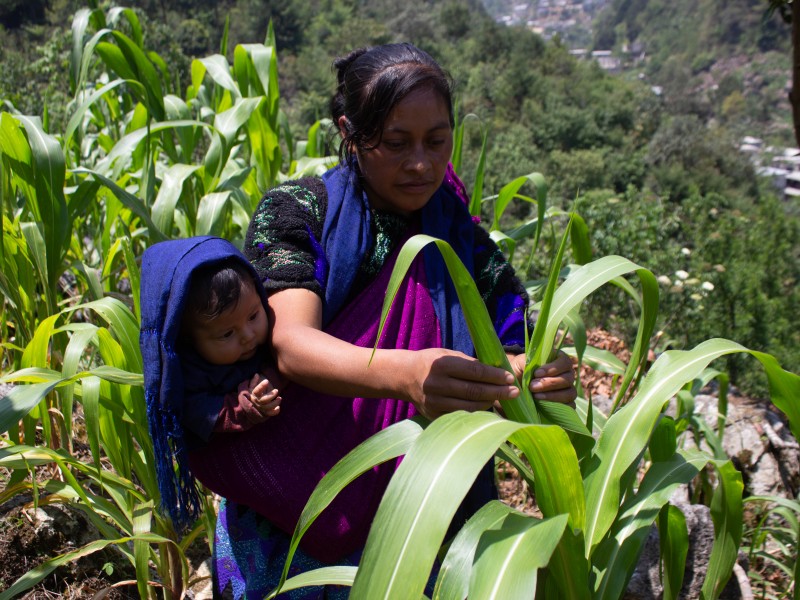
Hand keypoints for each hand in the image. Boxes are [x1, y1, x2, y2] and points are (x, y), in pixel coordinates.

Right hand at [240, 374, 281, 423]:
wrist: (254, 403)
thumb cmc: (255, 391)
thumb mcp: (252, 386)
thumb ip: (254, 381)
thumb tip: (256, 374)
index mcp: (253, 395)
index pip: (256, 391)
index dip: (261, 386)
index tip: (267, 381)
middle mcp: (256, 402)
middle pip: (263, 401)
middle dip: (271, 396)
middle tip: (276, 390)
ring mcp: (261, 408)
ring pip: (267, 408)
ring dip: (275, 403)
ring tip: (280, 398)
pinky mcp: (265, 412)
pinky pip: (270, 414)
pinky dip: (275, 412)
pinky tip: (278, 407)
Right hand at [405, 348, 519, 419]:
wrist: (405, 377)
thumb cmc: (432, 362)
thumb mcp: (448, 355)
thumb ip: (470, 364)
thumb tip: (496, 372)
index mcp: (443, 365)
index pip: (475, 372)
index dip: (495, 376)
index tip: (510, 378)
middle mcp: (438, 383)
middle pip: (474, 391)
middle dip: (498, 392)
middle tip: (515, 392)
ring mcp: (435, 402)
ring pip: (469, 407)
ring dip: (489, 404)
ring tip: (501, 399)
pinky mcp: (434, 414)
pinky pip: (460, 415)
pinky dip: (475, 413)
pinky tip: (486, 408)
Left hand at [509, 351, 576, 403]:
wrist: (515, 385)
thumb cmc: (520, 370)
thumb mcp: (521, 363)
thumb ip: (528, 362)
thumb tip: (536, 370)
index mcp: (559, 360)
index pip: (565, 362)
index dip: (554, 368)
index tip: (537, 373)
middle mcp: (567, 374)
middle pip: (568, 379)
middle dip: (550, 383)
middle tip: (533, 386)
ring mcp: (568, 389)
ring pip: (570, 393)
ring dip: (553, 396)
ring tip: (536, 396)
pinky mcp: (567, 403)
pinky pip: (570, 406)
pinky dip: (558, 406)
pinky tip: (543, 405)